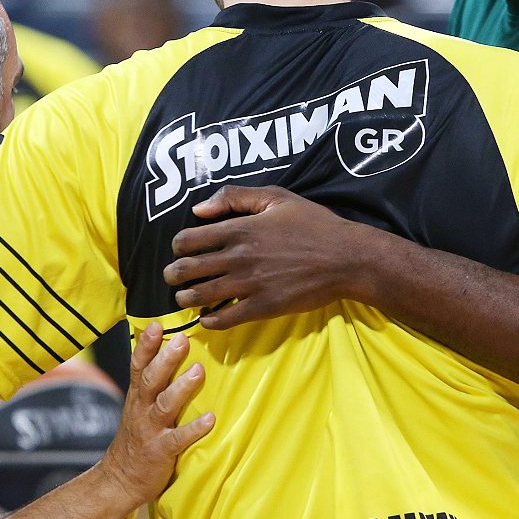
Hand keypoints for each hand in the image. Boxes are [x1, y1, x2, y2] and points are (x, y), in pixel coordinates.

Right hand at [95, 323, 213, 508]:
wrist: (121, 478)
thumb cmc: (137, 435)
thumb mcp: (138, 404)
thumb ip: (152, 379)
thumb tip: (170, 346)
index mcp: (137, 395)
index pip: (138, 365)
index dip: (146, 345)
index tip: (156, 325)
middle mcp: (141, 409)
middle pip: (151, 379)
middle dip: (165, 359)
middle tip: (182, 340)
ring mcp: (151, 429)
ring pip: (164, 405)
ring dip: (181, 388)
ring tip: (198, 371)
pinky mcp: (161, 451)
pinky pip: (178, 438)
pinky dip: (194, 428)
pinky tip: (210, 419)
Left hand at [165, 185, 373, 329]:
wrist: (345, 258)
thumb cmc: (313, 224)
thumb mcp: (276, 197)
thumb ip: (234, 197)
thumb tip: (199, 210)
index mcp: (238, 229)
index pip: (187, 240)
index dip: (177, 246)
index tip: (181, 250)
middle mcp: (237, 257)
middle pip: (186, 270)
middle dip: (173, 274)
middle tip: (173, 277)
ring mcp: (249, 285)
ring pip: (200, 296)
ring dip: (186, 298)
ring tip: (185, 297)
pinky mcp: (262, 308)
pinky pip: (224, 319)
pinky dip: (209, 320)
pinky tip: (208, 317)